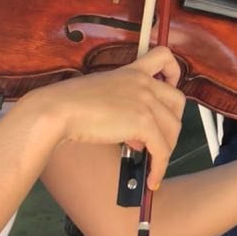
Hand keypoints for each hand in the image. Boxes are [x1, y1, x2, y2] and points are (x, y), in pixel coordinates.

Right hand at [32, 46, 184, 188]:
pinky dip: (160, 167)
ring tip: (150, 160)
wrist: (58, 111)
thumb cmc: (70, 104)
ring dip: (166, 148)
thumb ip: (124, 108)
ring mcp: (145, 101)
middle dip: (172, 122)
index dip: (174, 72)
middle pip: (178, 101)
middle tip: (158, 137)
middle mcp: (143, 83)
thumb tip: (137, 136)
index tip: (170, 86)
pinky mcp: (143, 122)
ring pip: (173, 128)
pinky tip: (152, 179)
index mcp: (132, 71)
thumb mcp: (103, 95)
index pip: (164, 56)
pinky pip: (162, 150)